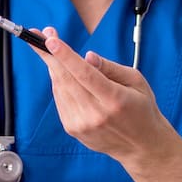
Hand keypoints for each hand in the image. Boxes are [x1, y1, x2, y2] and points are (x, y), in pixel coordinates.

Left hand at [35, 26, 178, 164]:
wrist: (141, 146)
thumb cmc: (141, 108)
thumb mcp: (136, 81)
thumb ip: (110, 67)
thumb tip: (86, 57)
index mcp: (114, 99)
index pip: (85, 74)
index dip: (66, 56)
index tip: (50, 40)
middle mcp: (95, 114)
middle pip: (66, 79)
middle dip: (51, 54)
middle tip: (41, 35)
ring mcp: (82, 124)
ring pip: (59, 88)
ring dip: (53, 66)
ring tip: (53, 50)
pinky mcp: (73, 129)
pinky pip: (60, 99)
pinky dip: (59, 83)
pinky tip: (64, 73)